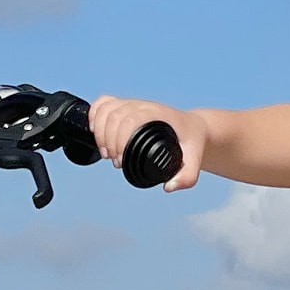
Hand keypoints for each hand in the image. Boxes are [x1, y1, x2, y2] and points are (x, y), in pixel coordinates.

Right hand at [89, 96, 209, 190]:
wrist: (193, 128)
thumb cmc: (192, 143)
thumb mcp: (195, 161)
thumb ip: (186, 178)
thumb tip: (168, 187)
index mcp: (158, 115)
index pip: (130, 120)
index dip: (119, 140)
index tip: (120, 161)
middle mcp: (144, 106)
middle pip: (114, 115)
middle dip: (107, 140)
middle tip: (115, 161)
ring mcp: (134, 104)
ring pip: (106, 108)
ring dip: (99, 130)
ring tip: (105, 152)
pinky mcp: (127, 106)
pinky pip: (105, 102)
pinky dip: (94, 114)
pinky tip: (94, 131)